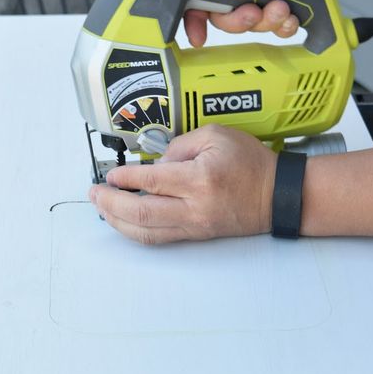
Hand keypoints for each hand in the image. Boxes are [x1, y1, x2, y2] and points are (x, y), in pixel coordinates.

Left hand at [88, 124, 276, 243]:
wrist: (277, 195)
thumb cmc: (251, 163)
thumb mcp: (216, 136)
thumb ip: (180, 145)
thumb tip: (153, 163)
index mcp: (199, 178)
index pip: (150, 181)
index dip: (124, 178)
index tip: (111, 173)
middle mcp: (195, 207)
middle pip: (141, 213)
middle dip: (110, 203)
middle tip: (95, 192)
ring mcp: (194, 225)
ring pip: (146, 232)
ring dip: (117, 221)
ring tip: (102, 207)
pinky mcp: (196, 234)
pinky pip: (158, 237)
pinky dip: (135, 230)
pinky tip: (123, 221)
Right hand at [184, 0, 330, 46]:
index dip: (195, 21)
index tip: (199, 38)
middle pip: (225, 18)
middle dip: (239, 21)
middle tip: (253, 13)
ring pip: (254, 25)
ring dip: (267, 22)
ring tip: (281, 6)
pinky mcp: (281, 1)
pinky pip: (278, 27)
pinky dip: (285, 26)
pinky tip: (291, 15)